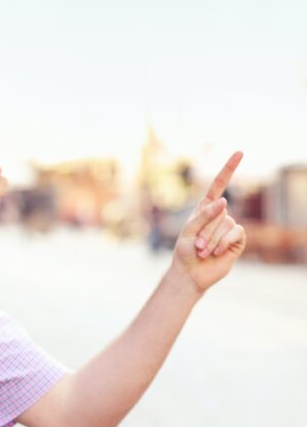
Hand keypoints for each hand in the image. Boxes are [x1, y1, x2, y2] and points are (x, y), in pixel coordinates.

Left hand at [172, 151, 245, 292]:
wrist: (190, 274)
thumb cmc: (185, 251)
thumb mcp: (188, 230)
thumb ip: (204, 215)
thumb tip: (224, 201)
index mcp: (205, 208)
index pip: (219, 185)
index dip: (229, 168)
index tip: (240, 152)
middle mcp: (219, 215)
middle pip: (217, 211)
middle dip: (204, 231)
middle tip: (196, 246)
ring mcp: (229, 227)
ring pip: (225, 224)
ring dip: (211, 240)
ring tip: (203, 252)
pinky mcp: (237, 240)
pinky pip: (235, 233)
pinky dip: (223, 243)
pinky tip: (216, 253)